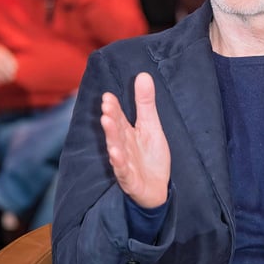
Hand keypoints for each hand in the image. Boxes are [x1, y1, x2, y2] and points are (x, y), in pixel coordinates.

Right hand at [100, 72, 170, 207]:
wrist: (157, 188)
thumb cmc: (150, 156)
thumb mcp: (151, 126)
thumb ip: (145, 103)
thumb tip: (143, 74)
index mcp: (127, 133)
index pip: (119, 118)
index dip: (114, 108)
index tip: (107, 96)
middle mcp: (123, 147)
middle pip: (116, 131)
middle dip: (111, 119)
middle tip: (106, 106)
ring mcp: (125, 164)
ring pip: (116, 149)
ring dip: (111, 136)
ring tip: (107, 122)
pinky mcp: (130, 180)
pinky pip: (123, 171)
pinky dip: (119, 163)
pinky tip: (115, 153)